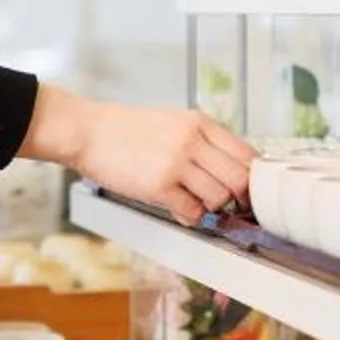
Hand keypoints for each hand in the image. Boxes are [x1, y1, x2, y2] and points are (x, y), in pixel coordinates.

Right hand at [22, 86, 256, 222]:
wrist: (87, 132)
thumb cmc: (124, 129)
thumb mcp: (172, 122)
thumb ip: (201, 141)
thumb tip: (228, 170)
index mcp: (199, 122)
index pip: (246, 154)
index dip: (252, 178)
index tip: (248, 190)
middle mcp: (192, 141)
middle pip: (240, 179)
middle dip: (239, 198)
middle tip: (231, 205)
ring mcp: (176, 164)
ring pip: (219, 198)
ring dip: (212, 208)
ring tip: (197, 204)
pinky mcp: (159, 186)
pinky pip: (192, 212)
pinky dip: (191, 217)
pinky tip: (180, 209)